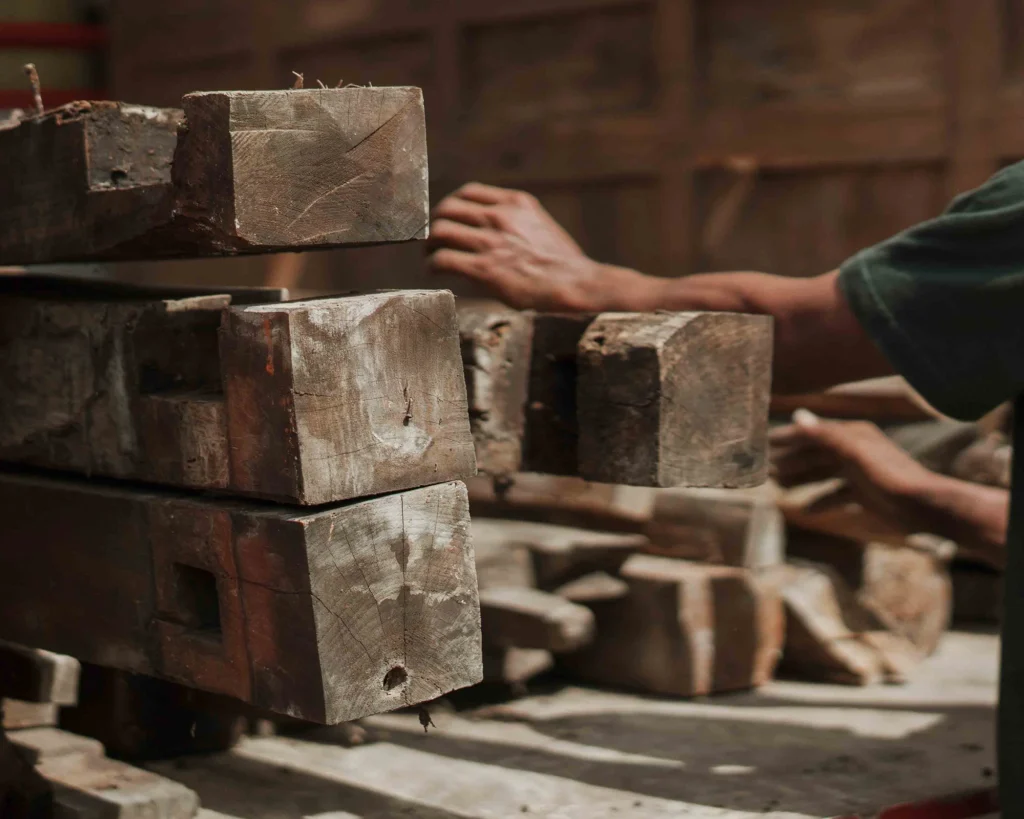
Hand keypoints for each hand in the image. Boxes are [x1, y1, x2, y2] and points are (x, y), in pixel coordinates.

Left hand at [426, 183, 660, 311]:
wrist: (577, 285)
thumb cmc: (563, 264)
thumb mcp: (541, 225)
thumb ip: (517, 221)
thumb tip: (495, 232)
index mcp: (516, 203)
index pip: (469, 192)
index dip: (452, 206)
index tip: (449, 219)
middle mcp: (499, 217)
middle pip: (447, 209)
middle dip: (436, 223)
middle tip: (434, 239)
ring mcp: (490, 242)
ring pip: (439, 232)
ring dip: (429, 245)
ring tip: (430, 256)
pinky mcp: (483, 269)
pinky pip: (443, 260)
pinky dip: (432, 265)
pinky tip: (434, 273)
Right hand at [771, 410, 936, 523]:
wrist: (925, 506)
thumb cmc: (890, 476)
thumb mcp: (855, 453)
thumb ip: (826, 435)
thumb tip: (797, 416)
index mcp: (853, 435)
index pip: (814, 433)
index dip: (790, 437)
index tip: (765, 443)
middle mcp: (855, 450)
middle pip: (816, 454)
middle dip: (792, 460)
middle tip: (767, 469)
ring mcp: (860, 473)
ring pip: (823, 473)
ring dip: (803, 479)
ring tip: (780, 487)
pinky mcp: (865, 493)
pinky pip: (836, 494)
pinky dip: (820, 500)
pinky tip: (806, 510)